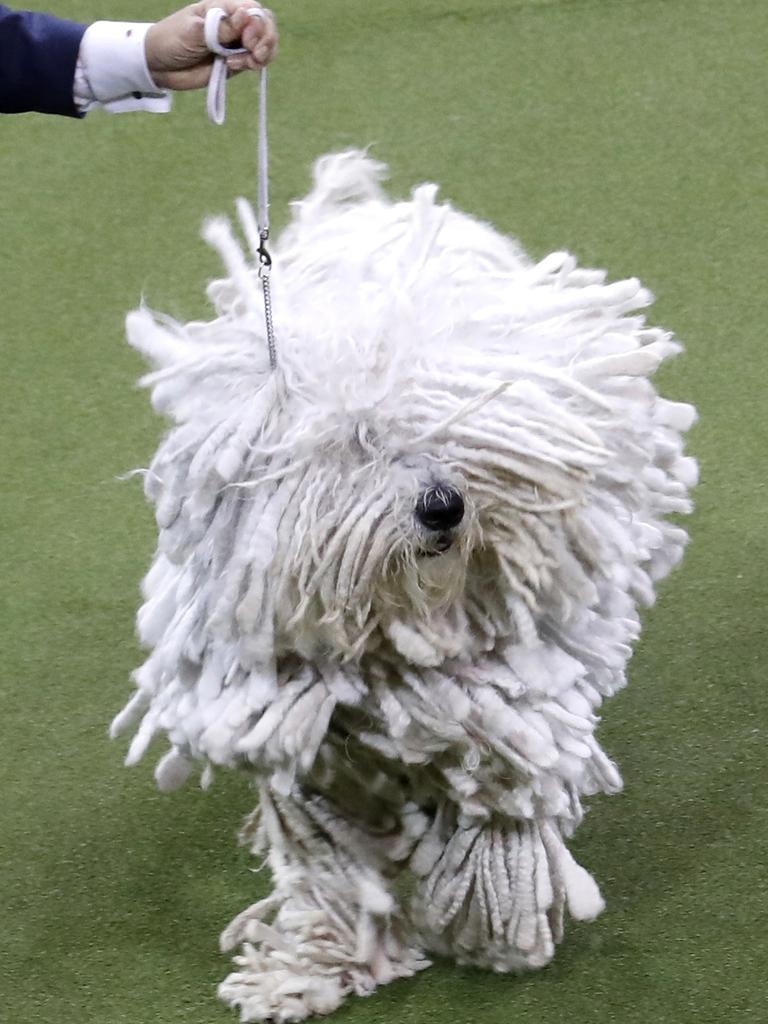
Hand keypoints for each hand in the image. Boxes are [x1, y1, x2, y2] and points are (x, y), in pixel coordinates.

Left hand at [145, 0, 277, 91]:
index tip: (247, 41)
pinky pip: (255, 61)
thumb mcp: (193, 31)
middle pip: (265, 25)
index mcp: (223, 8)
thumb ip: (221, 27)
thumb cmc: (171, 40)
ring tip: (247, 64)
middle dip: (266, 40)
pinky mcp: (235, 62)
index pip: (253, 9)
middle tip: (253, 55)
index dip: (257, 24)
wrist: (159, 65)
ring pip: (264, 44)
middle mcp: (233, 24)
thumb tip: (245, 15)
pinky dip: (255, 65)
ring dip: (263, 55)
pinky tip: (236, 67)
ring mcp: (235, 44)